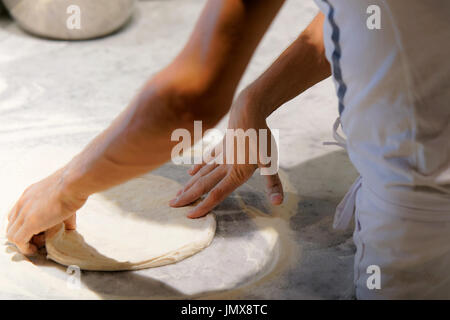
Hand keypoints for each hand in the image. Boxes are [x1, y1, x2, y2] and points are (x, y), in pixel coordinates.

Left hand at [6, 168, 86, 254]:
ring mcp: (24, 213)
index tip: (37, 231)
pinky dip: (25, 248)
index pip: (16, 213)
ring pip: (12, 234)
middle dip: (22, 234)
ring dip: (23, 243)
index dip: (24, 225)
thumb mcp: (65, 198)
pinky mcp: (30, 223)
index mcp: (29, 194)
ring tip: (37, 246)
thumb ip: (64, 214)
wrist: (73, 183)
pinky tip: (35, 249)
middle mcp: (22, 202)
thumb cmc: (74, 186)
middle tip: (38, 239)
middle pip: (12, 224)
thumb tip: (70, 228)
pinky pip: (19, 241)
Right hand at [169, 89, 283, 217]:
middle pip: (203, 184)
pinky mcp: (222, 144)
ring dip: (189, 184)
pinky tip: (191, 172)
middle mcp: (225, 165)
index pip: (217, 194)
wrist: (249, 110)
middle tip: (172, 205)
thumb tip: (278, 203)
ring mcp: (221, 154)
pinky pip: (207, 158)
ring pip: (202, 173)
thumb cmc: (261, 136)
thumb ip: (273, 184)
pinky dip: (198, 166)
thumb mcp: (270, 162)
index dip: (203, 206)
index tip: (189, 216)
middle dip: (188, 197)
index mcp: (236, 173)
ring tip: (177, 194)